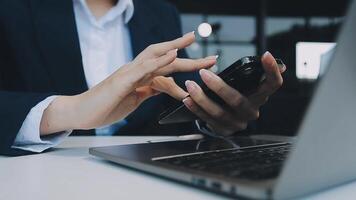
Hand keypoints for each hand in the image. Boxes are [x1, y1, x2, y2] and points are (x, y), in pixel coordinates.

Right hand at [40, 32, 216, 134]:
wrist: (80, 113)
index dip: (183, 62)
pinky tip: (172, 55)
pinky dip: (158, 60)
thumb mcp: (134, 100)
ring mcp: (128, 74)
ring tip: (190, 41)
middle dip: (183, 48)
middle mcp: (135, 70)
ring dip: (175, 48)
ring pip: (154, 56)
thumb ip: (148, 90)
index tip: (202, 62)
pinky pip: (142, 68)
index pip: (164, 65)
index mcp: (139, 76)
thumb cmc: (105, 106)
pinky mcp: (121, 82)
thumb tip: (162, 87)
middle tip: (206, 51)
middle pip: (162, 54)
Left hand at [182, 51, 285, 135]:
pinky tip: (188, 99)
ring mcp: (238, 123)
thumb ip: (251, 74)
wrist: (228, 119)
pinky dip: (196, 108)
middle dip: (218, 87)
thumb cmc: (237, 94)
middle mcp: (251, 111)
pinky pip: (208, 119)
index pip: (273, 84)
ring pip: (219, 112)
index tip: (266, 55)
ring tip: (190, 85)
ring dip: (202, 98)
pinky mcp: (224, 130)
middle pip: (237, 100)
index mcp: (260, 97)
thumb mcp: (246, 85)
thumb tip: (266, 57)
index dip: (272, 71)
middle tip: (203, 73)